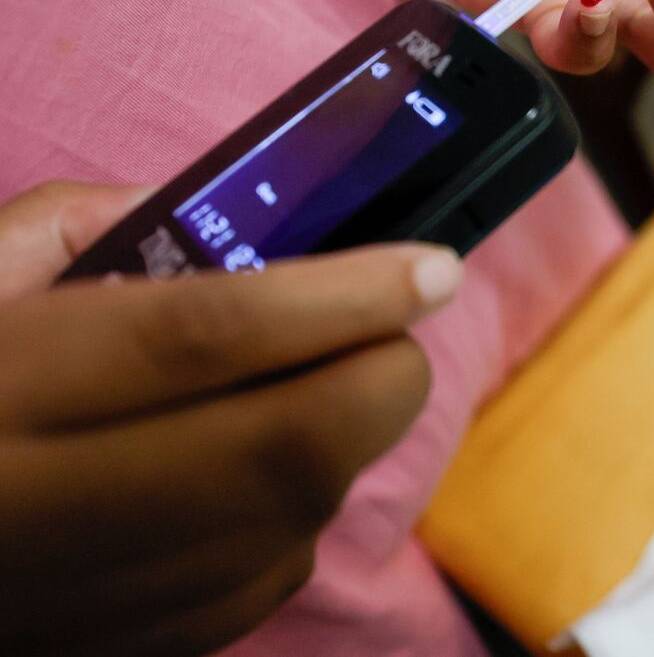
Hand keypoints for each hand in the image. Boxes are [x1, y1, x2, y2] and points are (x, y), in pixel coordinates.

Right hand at [0, 182, 458, 655]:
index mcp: (3, 392)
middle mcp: (48, 512)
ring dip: (341, 444)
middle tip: (389, 331)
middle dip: (378, 382)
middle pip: (288, 450)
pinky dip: (296, 512)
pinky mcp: (130, 649)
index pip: (204, 335)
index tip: (433, 269)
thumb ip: (69, 231)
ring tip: (303, 389)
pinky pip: (270, 578)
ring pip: (298, 523)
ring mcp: (95, 602)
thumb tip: (208, 217)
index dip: (340, 297)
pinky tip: (248, 468)